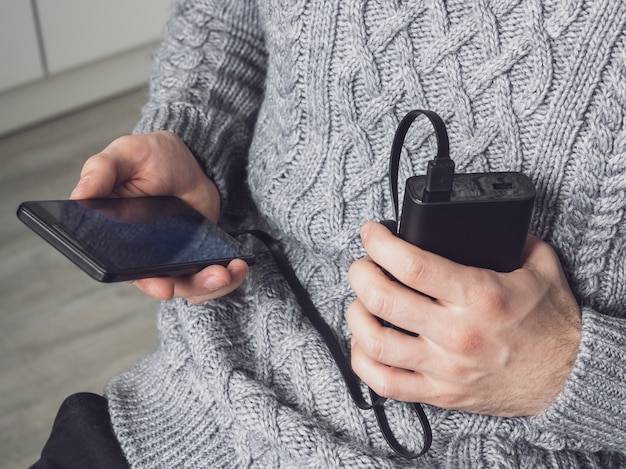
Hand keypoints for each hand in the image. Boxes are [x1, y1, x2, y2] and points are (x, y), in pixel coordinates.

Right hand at [70, 131, 247, 302]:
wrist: (188, 160)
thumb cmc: (150, 158)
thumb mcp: (125, 154)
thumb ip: (102, 169)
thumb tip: (80, 194)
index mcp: (116, 238)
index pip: (125, 270)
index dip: (145, 281)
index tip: (163, 285)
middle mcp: (142, 256)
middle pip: (164, 285)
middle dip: (190, 285)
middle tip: (214, 276)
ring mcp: (172, 260)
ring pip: (189, 287)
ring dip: (213, 285)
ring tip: (231, 270)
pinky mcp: (196, 258)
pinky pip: (209, 281)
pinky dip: (226, 280)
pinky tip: (238, 266)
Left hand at [346, 221, 580, 416]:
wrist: (570, 379)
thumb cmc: (553, 325)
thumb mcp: (541, 269)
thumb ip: (513, 240)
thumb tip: (485, 221)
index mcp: (479, 296)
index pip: (413, 265)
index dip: (381, 243)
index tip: (371, 233)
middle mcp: (457, 333)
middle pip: (384, 300)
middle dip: (360, 273)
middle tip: (361, 264)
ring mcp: (445, 367)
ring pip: (377, 343)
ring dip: (355, 316)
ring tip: (359, 301)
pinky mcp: (440, 393)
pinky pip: (386, 384)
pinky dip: (363, 362)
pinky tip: (364, 343)